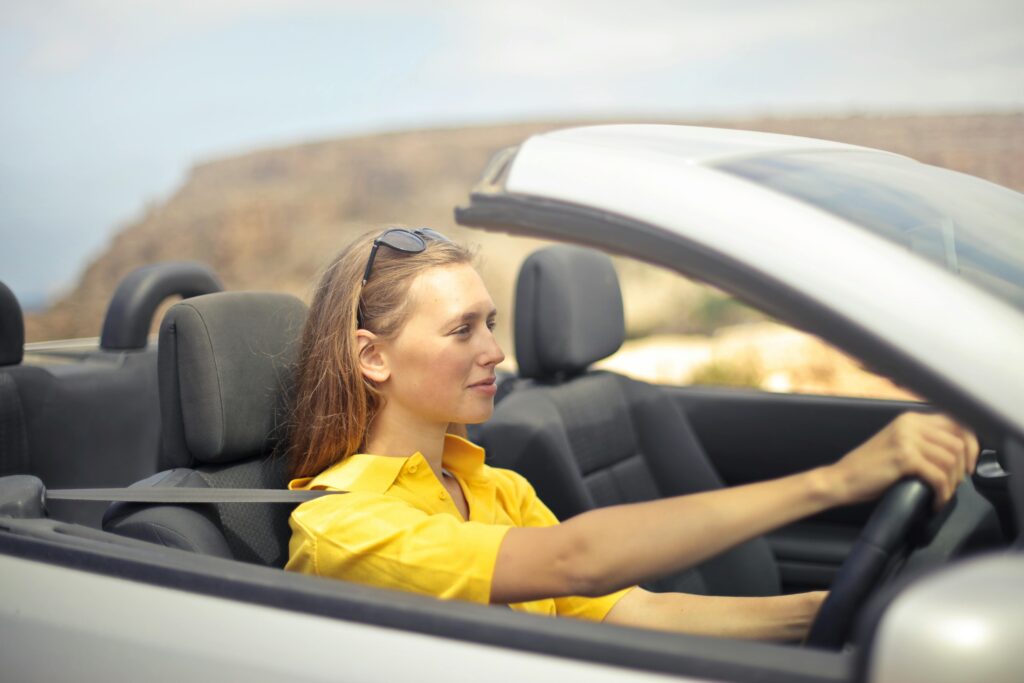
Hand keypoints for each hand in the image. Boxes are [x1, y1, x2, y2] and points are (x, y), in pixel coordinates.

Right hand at [825, 412, 978, 509]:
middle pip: (958, 442)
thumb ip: (923, 442)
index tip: (969, 465)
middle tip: (955, 484)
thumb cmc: (868, 469)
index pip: (957, 423)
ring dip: (952, 483)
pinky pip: (938, 476)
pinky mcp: (904, 458)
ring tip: (942, 494)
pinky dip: (942, 493)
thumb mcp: (898, 446)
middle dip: (963, 468)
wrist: (841, 479)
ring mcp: (906, 439)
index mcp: (910, 419)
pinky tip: (935, 501)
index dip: (971, 445)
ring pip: (951, 460)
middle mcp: (909, 424)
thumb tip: (957, 454)